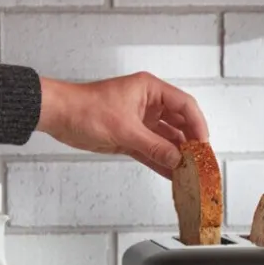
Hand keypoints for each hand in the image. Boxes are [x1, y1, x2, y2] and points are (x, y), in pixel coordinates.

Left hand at [35, 72, 209, 177]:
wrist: (59, 116)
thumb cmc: (86, 109)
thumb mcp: (124, 129)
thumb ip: (153, 146)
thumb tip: (177, 160)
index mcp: (150, 90)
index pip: (184, 105)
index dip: (198, 124)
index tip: (204, 144)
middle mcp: (148, 104)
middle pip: (179, 123)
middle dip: (190, 142)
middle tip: (200, 161)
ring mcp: (140, 122)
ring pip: (166, 139)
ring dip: (176, 155)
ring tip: (189, 172)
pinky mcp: (130, 137)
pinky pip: (151, 150)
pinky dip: (161, 161)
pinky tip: (172, 174)